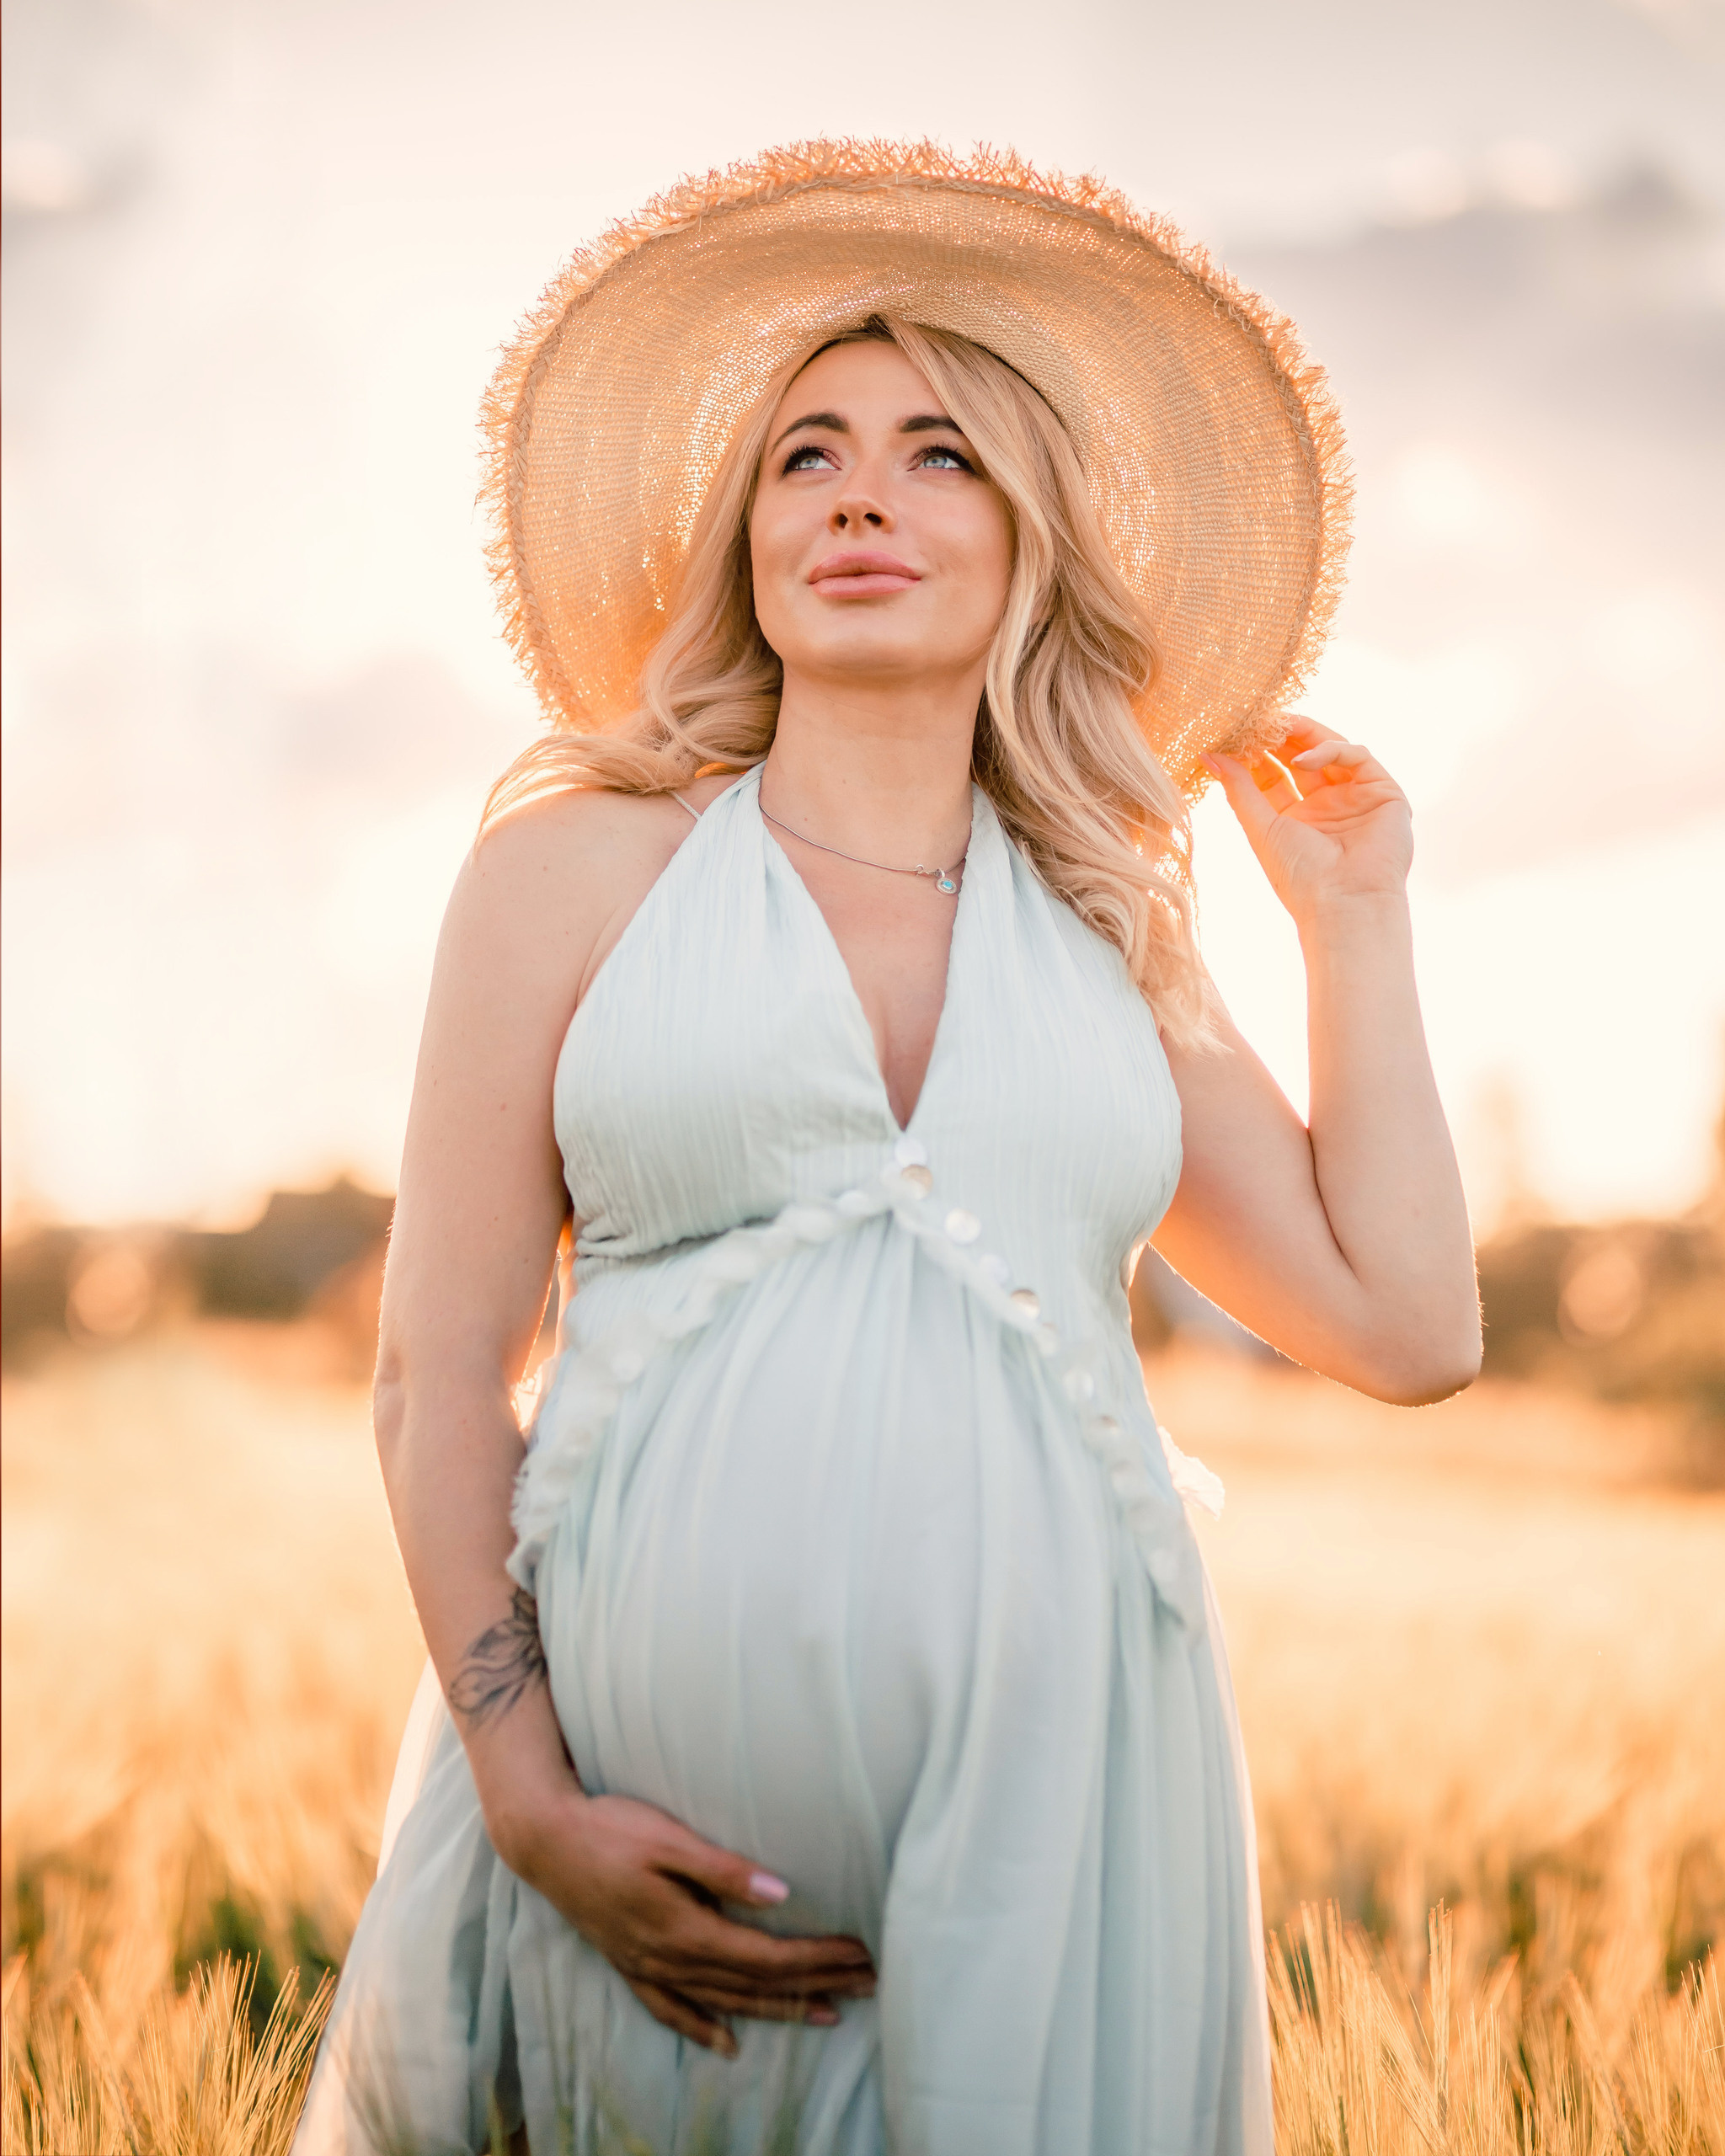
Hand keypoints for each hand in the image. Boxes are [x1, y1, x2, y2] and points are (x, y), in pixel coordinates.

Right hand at [504, 1789, 876, 2056]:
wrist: (544, 1841)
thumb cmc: (610, 1829)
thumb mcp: (670, 1839)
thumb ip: (724, 1870)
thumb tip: (781, 1893)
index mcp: (685, 1930)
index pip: (767, 1956)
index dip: (817, 1958)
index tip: (860, 1953)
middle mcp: (670, 1961)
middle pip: (756, 1984)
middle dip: (816, 1985)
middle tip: (868, 1983)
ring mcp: (648, 1969)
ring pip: (725, 2002)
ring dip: (778, 2010)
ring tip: (827, 2015)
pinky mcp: (630, 1966)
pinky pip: (672, 2010)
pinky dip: (702, 2029)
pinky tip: (726, 2044)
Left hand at [1205, 717, 1412, 926]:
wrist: (1345, 902)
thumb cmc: (1301, 877)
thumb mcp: (1262, 828)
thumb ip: (1239, 789)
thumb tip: (1209, 756)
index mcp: (1297, 819)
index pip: (1275, 775)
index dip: (1256, 755)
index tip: (1233, 736)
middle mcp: (1327, 806)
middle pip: (1302, 757)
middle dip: (1280, 737)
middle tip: (1257, 719)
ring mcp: (1355, 798)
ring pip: (1331, 750)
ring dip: (1304, 734)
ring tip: (1277, 724)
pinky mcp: (1383, 792)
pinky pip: (1357, 756)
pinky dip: (1330, 750)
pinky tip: (1304, 759)